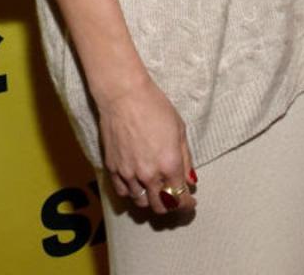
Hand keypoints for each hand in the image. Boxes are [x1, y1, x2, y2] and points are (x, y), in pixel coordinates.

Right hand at [97, 73, 196, 214]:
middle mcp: (149, 175)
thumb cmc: (156, 107)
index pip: (180, 198)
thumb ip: (186, 159)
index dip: (187, 205)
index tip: (190, 204)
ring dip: (151, 200)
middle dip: (171, 206)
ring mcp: (129, 174)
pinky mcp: (113, 170)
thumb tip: (190, 181)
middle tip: (175, 199)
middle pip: (160, 206)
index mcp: (169, 164)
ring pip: (141, 202)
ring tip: (156, 191)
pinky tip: (138, 186)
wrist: (124, 97)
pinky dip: (133, 194)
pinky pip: (123, 193)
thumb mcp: (179, 129)